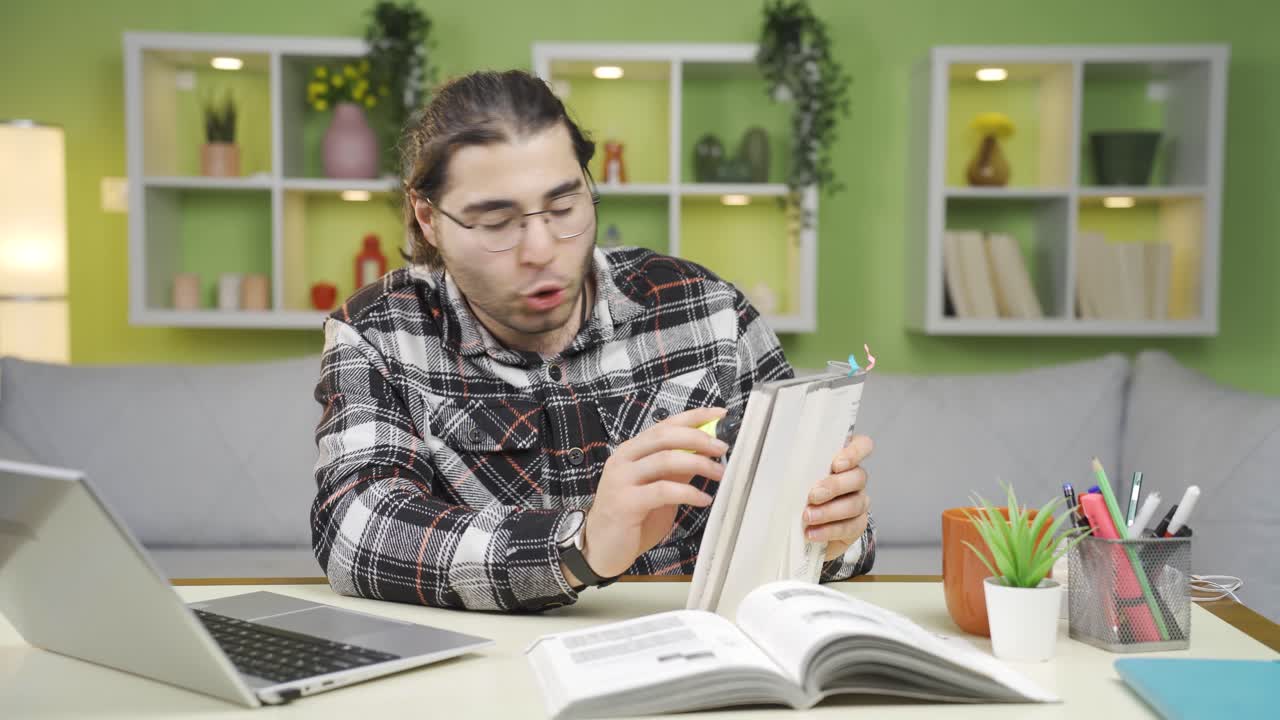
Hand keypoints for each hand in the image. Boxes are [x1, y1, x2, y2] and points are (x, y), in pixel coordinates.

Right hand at [569, 407, 728, 580]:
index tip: (720, 414)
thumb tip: (707, 451)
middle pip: (665, 436)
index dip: (694, 417)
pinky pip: (663, 491)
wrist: (600, 549)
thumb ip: (677, 469)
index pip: (665, 424)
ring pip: (665, 460)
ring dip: (699, 463)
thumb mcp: (659, 489)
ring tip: (719, 474)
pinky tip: (704, 500)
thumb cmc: (632, 518)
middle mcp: (624, 460)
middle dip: (699, 438)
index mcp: (632, 451)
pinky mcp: (625, 503)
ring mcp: (621, 480)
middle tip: (723, 448)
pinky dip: (688, 492)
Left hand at [802, 434, 872, 560]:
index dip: (854, 453)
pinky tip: (812, 532)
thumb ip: (799, 468)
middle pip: (858, 477)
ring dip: (829, 511)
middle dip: (834, 487)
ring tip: (808, 517)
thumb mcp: (798, 476)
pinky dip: (829, 530)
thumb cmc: (800, 493)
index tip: (836, 464)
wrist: (806, 525)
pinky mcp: (857, 525)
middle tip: (813, 496)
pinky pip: (850, 527)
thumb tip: (778, 465)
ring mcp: (858, 501)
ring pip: (855, 503)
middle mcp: (855, 479)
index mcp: (843, 460)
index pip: (862, 446)